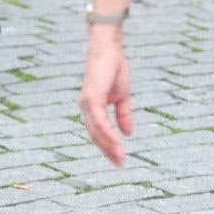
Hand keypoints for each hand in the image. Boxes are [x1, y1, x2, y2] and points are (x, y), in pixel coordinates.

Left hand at [78, 29, 132, 166]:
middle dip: (107, 150)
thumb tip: (128, 133)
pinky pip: (99, 120)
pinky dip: (107, 132)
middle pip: (95, 135)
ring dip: (109, 145)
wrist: (109, 49)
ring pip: (96, 130)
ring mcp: (87, 102)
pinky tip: (117, 142)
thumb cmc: (113, 69)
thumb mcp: (122, 96)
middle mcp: (86, 106)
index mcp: (92, 107)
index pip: (97, 132)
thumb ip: (123, 114)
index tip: (119, 159)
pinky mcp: (92, 96)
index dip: (107, 146)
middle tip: (120, 164)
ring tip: (120, 157)